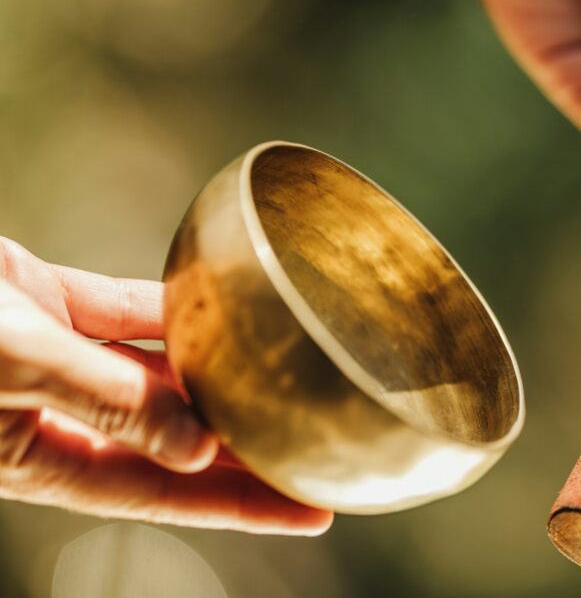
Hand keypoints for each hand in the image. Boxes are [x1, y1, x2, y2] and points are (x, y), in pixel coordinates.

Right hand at [0, 238, 331, 534]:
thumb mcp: (16, 370)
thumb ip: (105, 400)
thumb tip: (195, 446)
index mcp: (41, 457)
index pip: (162, 494)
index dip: (240, 505)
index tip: (311, 510)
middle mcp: (56, 414)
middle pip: (170, 438)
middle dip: (243, 447)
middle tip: (316, 446)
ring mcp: (53, 356)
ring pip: (152, 374)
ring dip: (212, 376)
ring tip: (281, 379)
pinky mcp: (43, 303)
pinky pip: (122, 310)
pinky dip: (168, 311)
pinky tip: (218, 311)